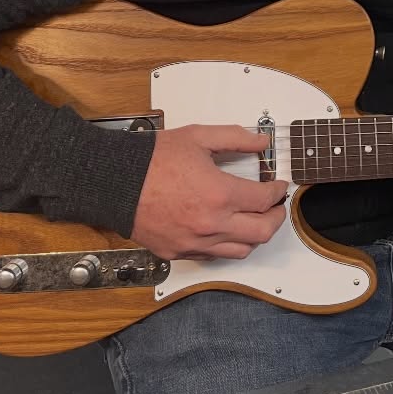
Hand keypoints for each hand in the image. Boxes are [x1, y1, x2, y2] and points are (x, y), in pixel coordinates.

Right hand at [130, 125, 288, 260]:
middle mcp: (211, 224)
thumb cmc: (150, 160)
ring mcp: (195, 242)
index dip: (278, 191)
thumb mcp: (197, 137)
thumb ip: (234, 138)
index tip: (278, 185)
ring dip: (255, 235)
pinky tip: (227, 231)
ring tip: (256, 221)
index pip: (265, 199)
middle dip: (276, 218)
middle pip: (262, 232)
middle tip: (276, 207)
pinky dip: (227, 245)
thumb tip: (261, 142)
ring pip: (241, 250)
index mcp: (220, 194)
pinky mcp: (179, 252)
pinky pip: (214, 256)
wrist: (114, 182)